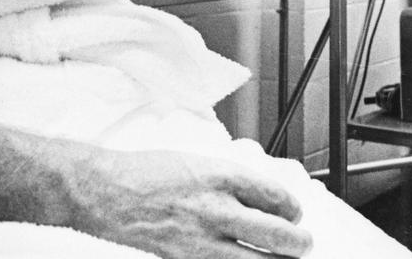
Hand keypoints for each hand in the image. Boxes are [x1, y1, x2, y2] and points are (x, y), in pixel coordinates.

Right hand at [82, 149, 311, 257]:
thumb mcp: (201, 162)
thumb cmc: (150, 172)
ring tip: (285, 258)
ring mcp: (201, 240)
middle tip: (303, 243)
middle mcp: (215, 209)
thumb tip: (265, 200)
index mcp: (221, 177)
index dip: (292, 208)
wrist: (108, 191)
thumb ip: (234, 182)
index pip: (275, 196)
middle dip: (297, 243)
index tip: (294, 212)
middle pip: (275, 235)